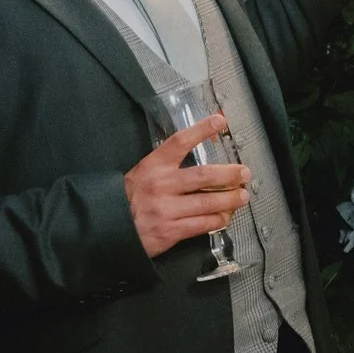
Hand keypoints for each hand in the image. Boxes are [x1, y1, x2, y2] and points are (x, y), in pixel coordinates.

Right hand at [123, 114, 251, 258]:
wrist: (109, 228)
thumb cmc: (128, 199)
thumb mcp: (142, 173)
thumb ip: (166, 165)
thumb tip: (198, 152)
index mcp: (153, 166)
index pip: (180, 142)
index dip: (201, 130)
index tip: (220, 121)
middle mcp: (161, 185)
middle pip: (203, 176)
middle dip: (229, 174)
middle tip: (244, 173)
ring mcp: (166, 209)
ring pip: (207, 203)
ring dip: (229, 199)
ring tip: (242, 196)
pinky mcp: (171, 231)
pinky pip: (201, 224)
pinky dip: (217, 220)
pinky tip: (226, 216)